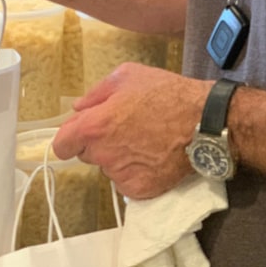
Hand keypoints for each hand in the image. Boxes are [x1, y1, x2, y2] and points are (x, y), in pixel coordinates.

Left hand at [53, 62, 211, 199]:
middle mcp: (104, 155)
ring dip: (119, 157)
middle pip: (87, 154)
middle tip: (124, 128)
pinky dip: (136, 171)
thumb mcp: (128, 76)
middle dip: (99, 143)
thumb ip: (96, 93)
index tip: (82, 133)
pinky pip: (127, 181)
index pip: (62, 145)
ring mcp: (121, 175)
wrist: (203, 121)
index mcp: (95, 126)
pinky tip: (152, 155)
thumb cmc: (165, 93)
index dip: (70, 137)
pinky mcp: (140, 190)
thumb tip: (78, 109)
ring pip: (109, 167)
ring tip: (145, 139)